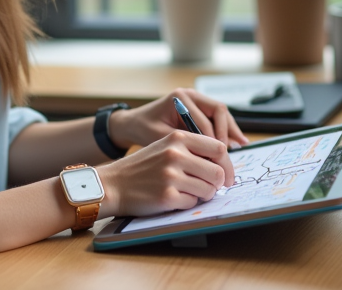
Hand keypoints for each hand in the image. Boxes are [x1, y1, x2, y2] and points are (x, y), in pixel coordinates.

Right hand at [97, 130, 233, 217]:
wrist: (114, 184)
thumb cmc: (143, 167)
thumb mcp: (165, 146)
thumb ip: (192, 150)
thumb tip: (223, 164)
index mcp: (177, 138)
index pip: (218, 148)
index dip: (227, 164)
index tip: (227, 175)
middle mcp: (175, 154)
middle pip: (217, 172)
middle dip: (216, 183)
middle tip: (208, 187)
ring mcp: (171, 175)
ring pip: (208, 190)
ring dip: (203, 195)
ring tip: (188, 192)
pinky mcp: (167, 196)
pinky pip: (193, 203)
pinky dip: (187, 203)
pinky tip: (174, 198)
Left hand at [107, 88, 248, 150]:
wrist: (133, 123)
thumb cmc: (143, 128)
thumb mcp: (159, 136)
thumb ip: (182, 142)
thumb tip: (205, 156)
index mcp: (180, 97)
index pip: (204, 119)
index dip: (213, 139)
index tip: (217, 158)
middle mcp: (191, 95)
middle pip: (219, 110)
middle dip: (227, 132)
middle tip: (230, 153)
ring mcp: (196, 101)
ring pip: (222, 114)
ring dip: (231, 130)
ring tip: (242, 146)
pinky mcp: (199, 110)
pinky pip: (217, 119)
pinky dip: (226, 130)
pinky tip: (236, 142)